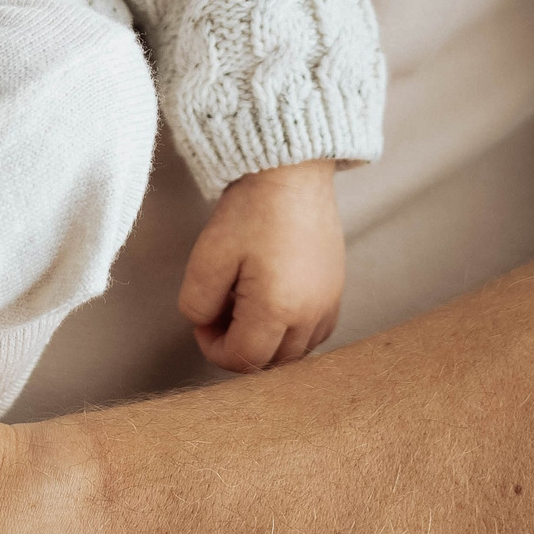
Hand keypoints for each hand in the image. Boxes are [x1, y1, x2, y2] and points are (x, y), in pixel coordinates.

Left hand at [177, 161, 344, 371]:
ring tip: (245, 304)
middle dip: (239, 346)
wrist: (292, 172)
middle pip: (271, 361)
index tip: (202, 320)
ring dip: (266, 342)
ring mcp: (329, 303)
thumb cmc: (251, 209)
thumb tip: (204, 324)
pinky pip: (315, 333)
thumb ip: (197, 303)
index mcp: (277, 309)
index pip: (242, 359)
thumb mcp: (208, 256)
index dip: (213, 348)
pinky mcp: (336, 291)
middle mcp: (311, 314)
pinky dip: (291, 331)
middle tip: (220, 311)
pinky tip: (273, 303)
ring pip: (295, 352)